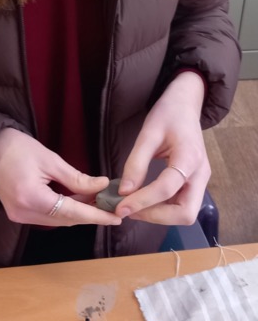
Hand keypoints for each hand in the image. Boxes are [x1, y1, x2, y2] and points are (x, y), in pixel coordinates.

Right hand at [0, 128, 121, 226]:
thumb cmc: (18, 147)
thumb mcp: (50, 159)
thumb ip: (76, 178)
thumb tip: (102, 186)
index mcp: (32, 198)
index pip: (72, 212)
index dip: (96, 215)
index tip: (116, 218)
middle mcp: (24, 213)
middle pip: (66, 220)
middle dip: (90, 215)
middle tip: (111, 206)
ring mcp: (19, 216)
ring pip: (57, 220)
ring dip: (78, 213)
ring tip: (98, 201)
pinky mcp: (17, 214)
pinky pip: (47, 216)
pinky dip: (64, 211)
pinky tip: (78, 201)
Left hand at [115, 72, 210, 224]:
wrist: (186, 104)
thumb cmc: (168, 113)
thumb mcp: (148, 133)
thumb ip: (136, 162)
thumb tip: (124, 192)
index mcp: (190, 157)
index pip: (167, 188)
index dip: (142, 201)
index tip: (120, 206)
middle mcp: (201, 174)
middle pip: (185, 213)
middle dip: (156, 216)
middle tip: (128, 210)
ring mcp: (200, 180)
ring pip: (185, 213)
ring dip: (158, 215)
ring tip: (132, 207)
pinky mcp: (194, 183)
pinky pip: (181, 204)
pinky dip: (162, 209)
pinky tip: (143, 202)